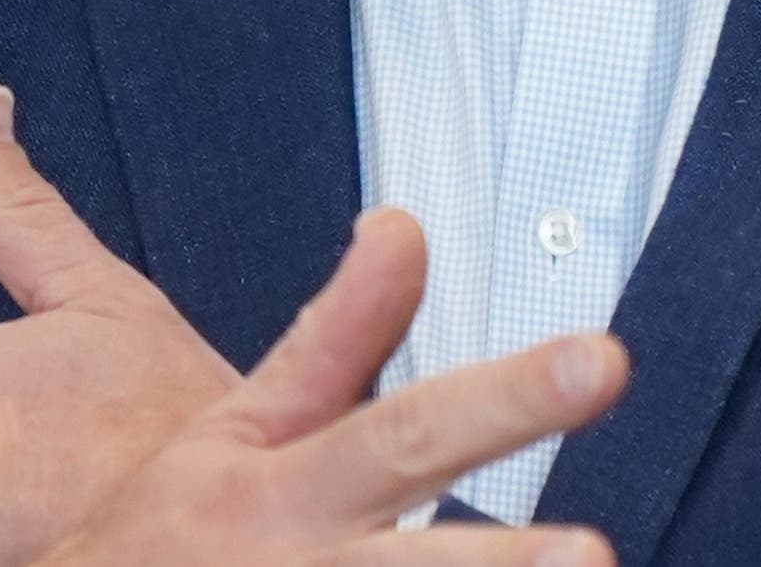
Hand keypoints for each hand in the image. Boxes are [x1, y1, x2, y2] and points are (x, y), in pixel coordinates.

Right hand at [40, 206, 624, 565]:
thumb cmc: (161, 539)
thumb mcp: (234, 426)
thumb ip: (338, 332)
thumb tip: (404, 227)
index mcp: (285, 487)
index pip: (410, 430)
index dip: (505, 400)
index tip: (599, 362)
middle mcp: (303, 562)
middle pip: (418, 555)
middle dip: (504, 558)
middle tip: (587, 551)